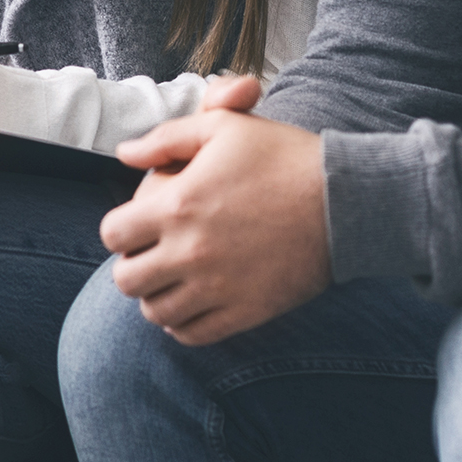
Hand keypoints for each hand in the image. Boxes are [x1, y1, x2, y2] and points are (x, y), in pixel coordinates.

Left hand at [102, 76, 329, 345]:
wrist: (348, 199)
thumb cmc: (283, 155)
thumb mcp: (222, 127)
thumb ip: (165, 139)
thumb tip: (124, 153)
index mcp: (177, 206)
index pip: (113, 236)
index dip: (119, 229)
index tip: (136, 225)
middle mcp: (190, 252)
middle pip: (127, 281)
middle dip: (133, 266)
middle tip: (151, 255)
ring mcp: (218, 288)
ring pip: (157, 312)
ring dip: (157, 295)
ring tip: (172, 279)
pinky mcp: (246, 312)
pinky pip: (193, 334)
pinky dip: (184, 323)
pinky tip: (195, 301)